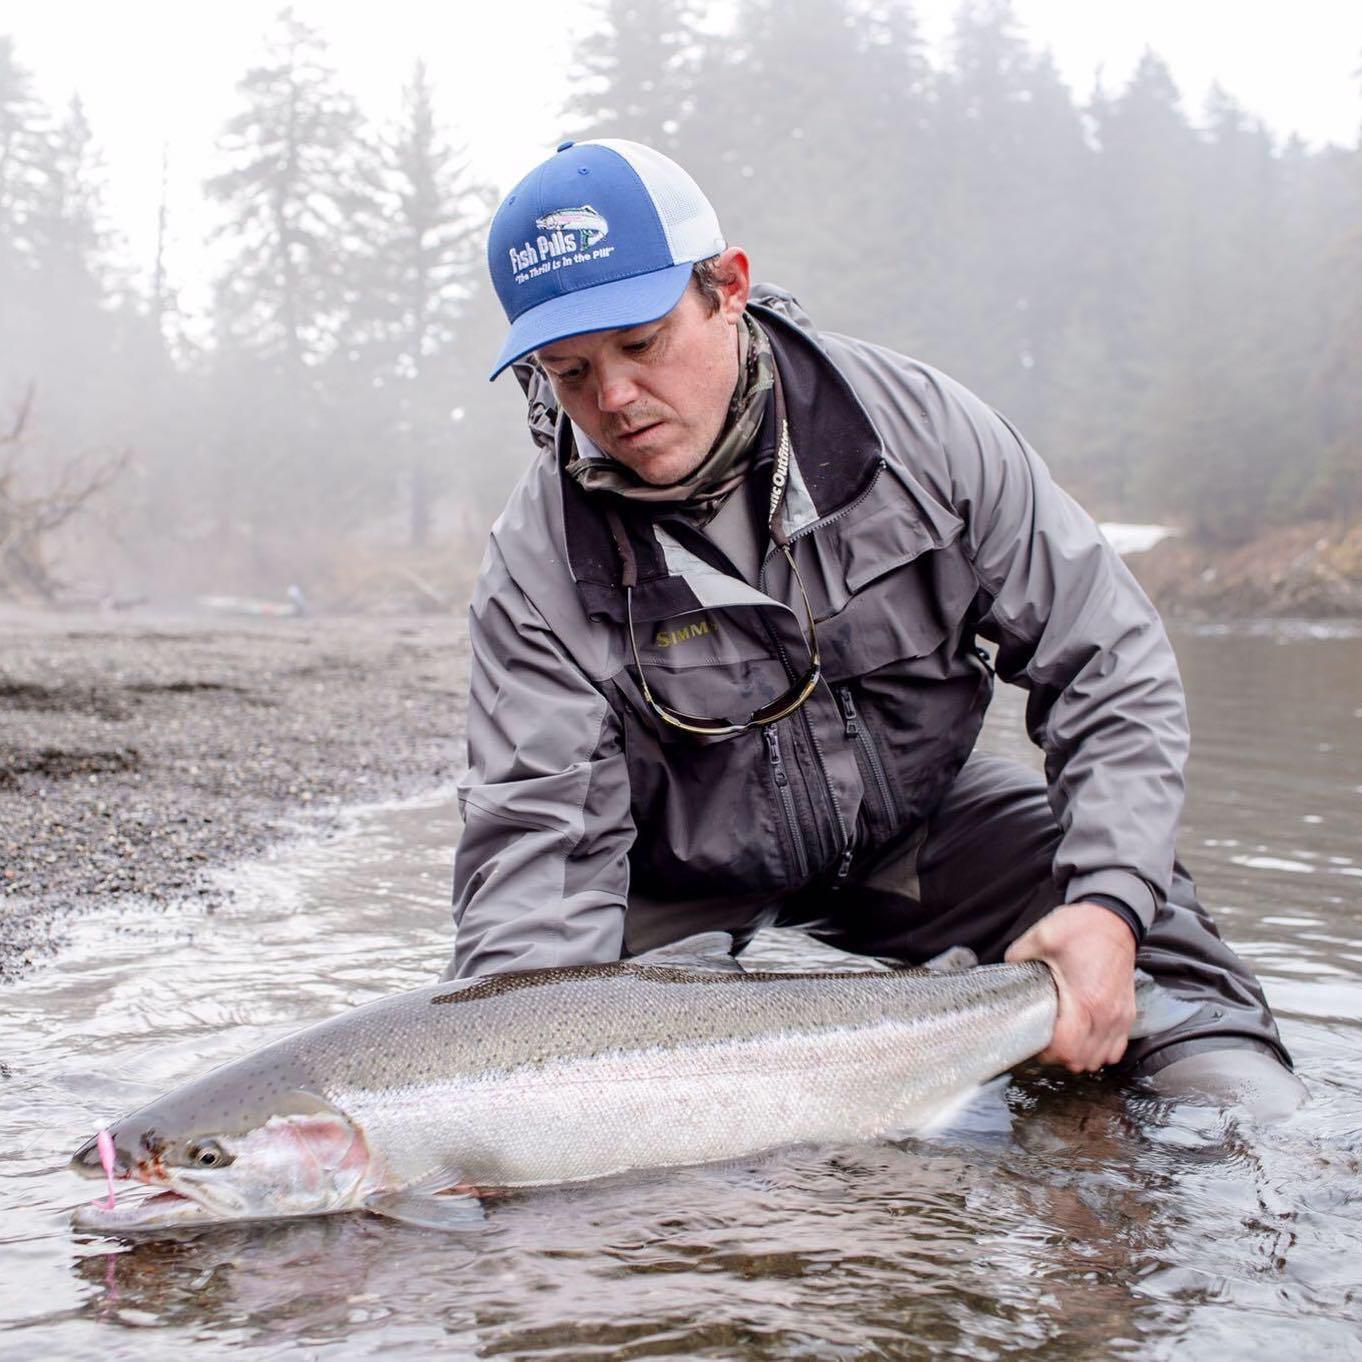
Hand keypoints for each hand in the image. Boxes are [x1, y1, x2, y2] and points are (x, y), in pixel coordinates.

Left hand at [1004, 901, 1136, 1071]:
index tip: (1035, 1040)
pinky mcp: (1128, 1013)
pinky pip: (1117, 1048)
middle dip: (1060, 1056)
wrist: (1116, 919)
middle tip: (1045, 1040)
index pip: (1067, 1048)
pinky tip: (1085, 1038)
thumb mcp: (1042, 936)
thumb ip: (1018, 956)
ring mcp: (1120, 1016)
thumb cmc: (1084, 928)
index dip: (1047, 1052)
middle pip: (1083, 1060)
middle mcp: (1106, 1014)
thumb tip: (1004, 969)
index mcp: (1085, 999)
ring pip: (1101, 1058)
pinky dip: (1100, 1050)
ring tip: (1064, 1040)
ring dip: (1081, 1056)